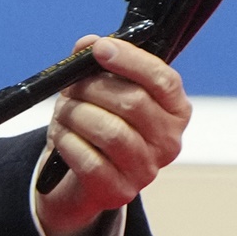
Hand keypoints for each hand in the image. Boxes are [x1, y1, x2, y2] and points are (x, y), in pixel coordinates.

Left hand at [34, 34, 190, 235]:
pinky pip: (90, 160)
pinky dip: (68, 141)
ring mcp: (147, 170)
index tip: (100, 48)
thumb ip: (95, 63)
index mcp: (174, 111)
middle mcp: (168, 142)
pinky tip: (62, 136)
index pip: (164, 80)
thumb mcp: (96, 89)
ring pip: (110, 131)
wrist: (78, 176)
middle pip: (133, 102)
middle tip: (71, 88)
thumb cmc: (94, 122)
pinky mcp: (119, 191)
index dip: (131, 60)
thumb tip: (88, 44)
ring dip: (76, 114)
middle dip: (92, 88)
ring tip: (65, 113)